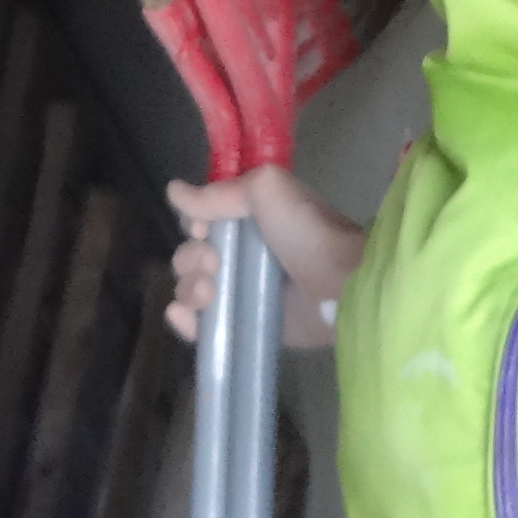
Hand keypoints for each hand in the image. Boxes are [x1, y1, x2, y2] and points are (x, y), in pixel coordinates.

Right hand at [163, 164, 362, 349]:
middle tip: (216, 265)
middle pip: (191, 256)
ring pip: (191, 289)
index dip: (194, 223)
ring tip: (211, 293)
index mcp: (250, 220)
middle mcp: (243, 255)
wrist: (342, 286)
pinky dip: (185, 322)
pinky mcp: (245, 325)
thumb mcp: (269, 191)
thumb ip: (221, 192)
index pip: (201, 220)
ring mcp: (242, 293)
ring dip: (189, 289)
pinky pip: (202, 326)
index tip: (203, 229)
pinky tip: (184, 316)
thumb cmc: (308, 234)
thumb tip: (174, 191)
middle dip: (192, 259)